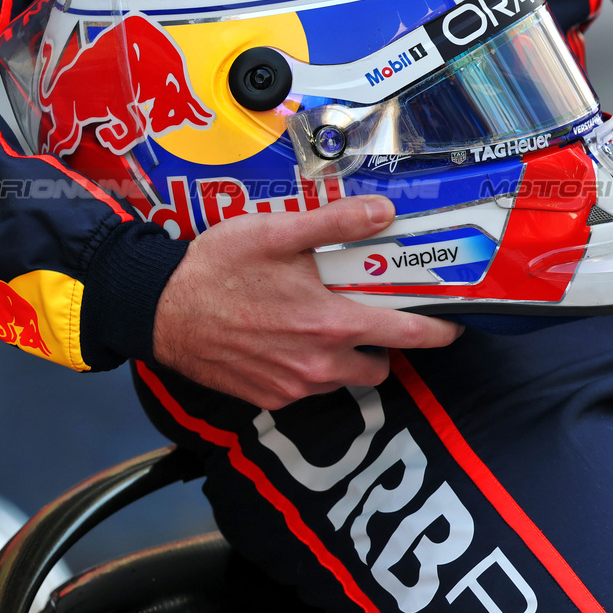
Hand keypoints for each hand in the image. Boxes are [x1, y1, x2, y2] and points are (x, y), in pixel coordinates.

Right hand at [152, 194, 461, 408]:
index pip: (408, 335)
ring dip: (346, 356)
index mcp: (331, 324)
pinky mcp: (269, 398)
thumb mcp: (278, 232)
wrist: (158, 309)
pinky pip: (308, 388)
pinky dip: (310, 367)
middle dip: (384, 343)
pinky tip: (287, 337)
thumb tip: (384, 213)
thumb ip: (337, 224)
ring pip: (344, 378)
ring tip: (322, 320)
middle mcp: (319, 365)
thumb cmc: (215, 269)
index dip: (439, 331)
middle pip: (380, 364)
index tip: (454, 325)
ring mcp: (293, 387)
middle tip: (369, 312)